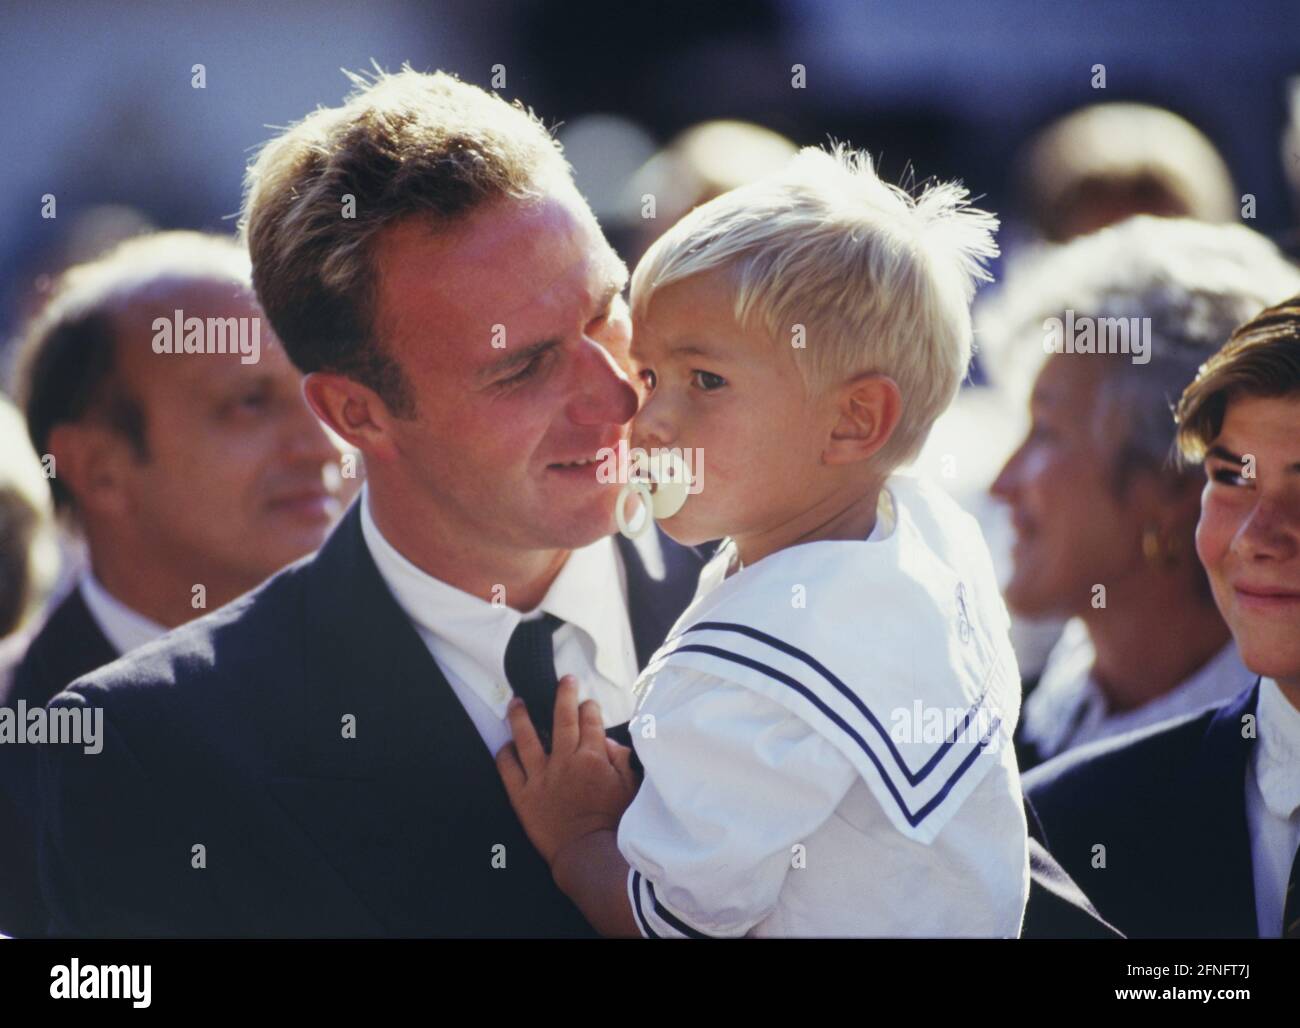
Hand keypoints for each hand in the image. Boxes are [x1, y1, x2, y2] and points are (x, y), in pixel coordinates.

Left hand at [496, 676, 638, 866]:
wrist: (588, 854)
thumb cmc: (612, 823)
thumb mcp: (629, 787)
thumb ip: (620, 759)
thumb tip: (606, 742)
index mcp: (592, 758)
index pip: (590, 720)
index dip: (589, 707)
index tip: (588, 702)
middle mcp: (564, 761)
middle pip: (562, 718)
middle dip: (564, 694)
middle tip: (563, 680)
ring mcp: (541, 777)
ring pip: (526, 738)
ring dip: (521, 717)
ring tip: (517, 702)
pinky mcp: (523, 796)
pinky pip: (508, 770)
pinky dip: (504, 755)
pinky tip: (505, 745)